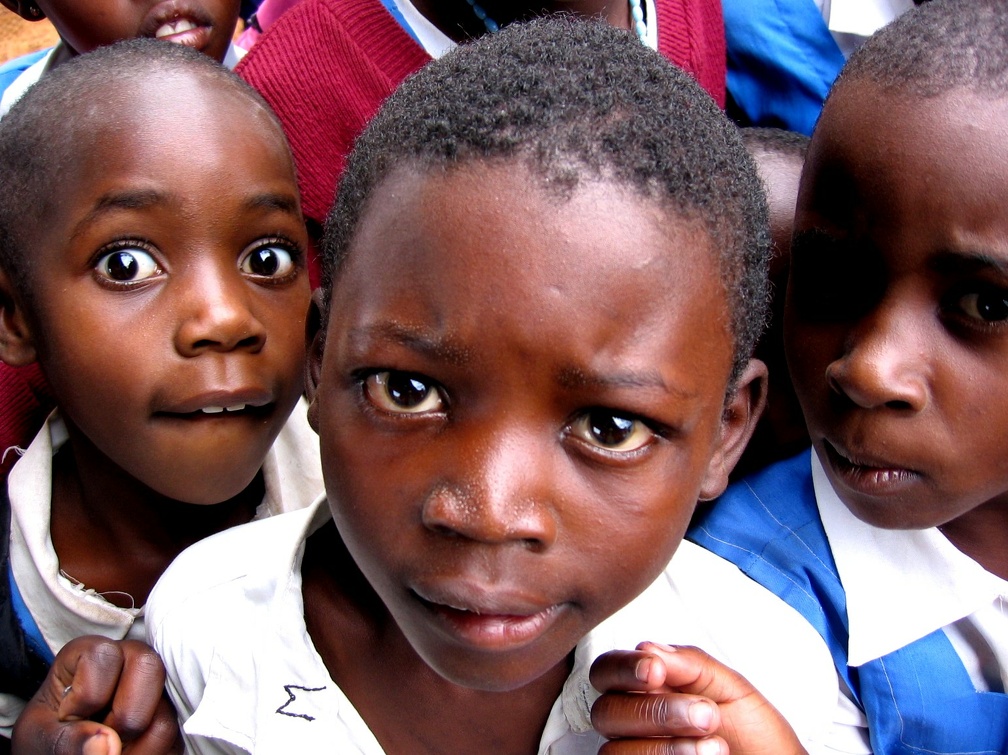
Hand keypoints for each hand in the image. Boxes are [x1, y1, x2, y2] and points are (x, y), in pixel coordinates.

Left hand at [11, 636, 180, 754]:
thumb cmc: (48, 739)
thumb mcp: (42, 737)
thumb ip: (68, 739)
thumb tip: (108, 744)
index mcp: (91, 654)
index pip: (104, 655)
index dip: (87, 694)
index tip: (69, 716)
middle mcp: (130, 661)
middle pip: (149, 667)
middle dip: (124, 716)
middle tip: (102, 734)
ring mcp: (157, 689)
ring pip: (165, 714)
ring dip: (136, 745)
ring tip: (113, 749)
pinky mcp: (171, 716)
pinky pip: (174, 740)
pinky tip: (130, 753)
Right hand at [590, 642, 806, 754]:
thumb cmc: (755, 733)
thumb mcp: (731, 688)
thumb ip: (690, 664)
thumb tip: (647, 647)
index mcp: (648, 688)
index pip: (607, 671)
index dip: (623, 668)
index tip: (656, 671)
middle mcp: (634, 722)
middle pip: (606, 711)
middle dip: (655, 710)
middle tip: (705, 714)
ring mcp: (638, 754)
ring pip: (614, 750)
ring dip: (664, 745)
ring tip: (716, 747)